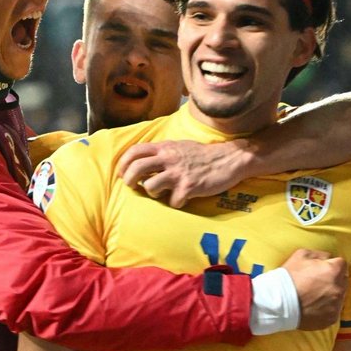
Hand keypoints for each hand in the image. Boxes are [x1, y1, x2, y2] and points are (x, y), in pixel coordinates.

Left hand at [116, 140, 245, 207]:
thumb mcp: (179, 146)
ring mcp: (179, 173)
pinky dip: (176, 203)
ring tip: (162, 193)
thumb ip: (162, 152)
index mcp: (165, 148)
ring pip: (150, 186)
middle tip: (132, 187)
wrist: (228, 159)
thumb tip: (144, 162)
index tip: (122, 173)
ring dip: (152, 193)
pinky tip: (183, 199)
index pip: (134, 151)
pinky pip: (172, 201)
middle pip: (136, 168)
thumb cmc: (203, 155)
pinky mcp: (189, 187)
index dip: (123, 163)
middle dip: (129, 180)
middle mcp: (169, 159)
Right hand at [279, 248, 346, 329]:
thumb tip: (329, 258)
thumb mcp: (302, 255)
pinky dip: (327, 308)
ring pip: (340, 296)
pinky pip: (334, 310)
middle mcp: (339, 288)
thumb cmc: (289, 277)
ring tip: (316, 296)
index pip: (342, 264)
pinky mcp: (332, 318)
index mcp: (334, 270)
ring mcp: (337, 304)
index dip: (332, 266)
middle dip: (334, 280)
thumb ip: (320, 254)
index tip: (324, 270)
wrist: (278, 303)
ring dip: (331, 294)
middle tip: (319, 283)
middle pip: (343, 281)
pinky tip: (315, 307)